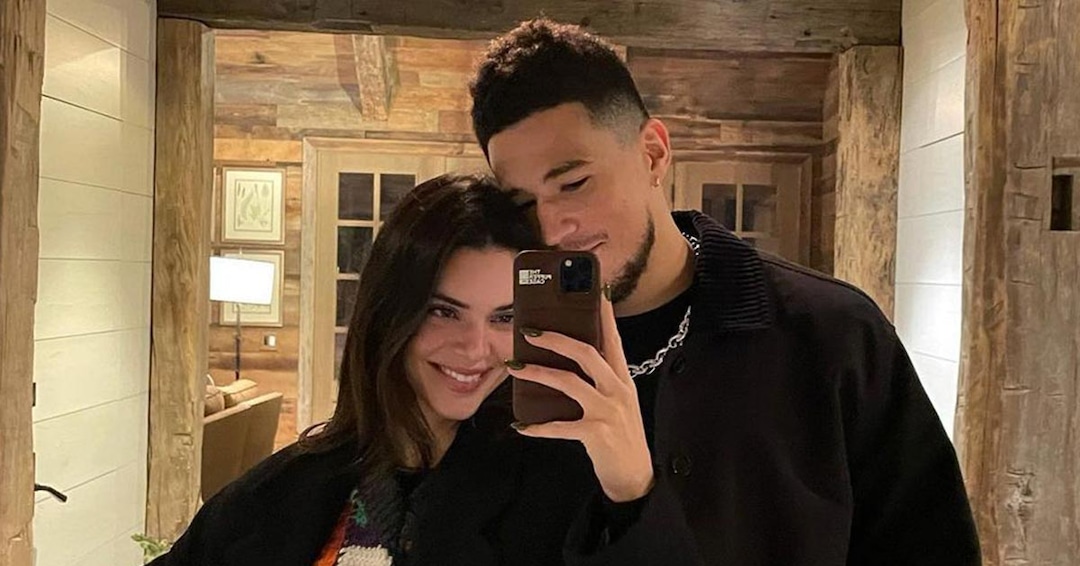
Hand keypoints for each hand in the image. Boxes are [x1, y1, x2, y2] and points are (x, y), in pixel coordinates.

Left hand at [508, 293, 654, 502]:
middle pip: (586, 353)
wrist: (636, 477)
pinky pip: (560, 426)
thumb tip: (568, 362)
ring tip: (516, 367)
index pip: (613, 339)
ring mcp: (607, 410)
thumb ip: (601, 381)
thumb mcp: (618, 402)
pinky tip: (522, 427)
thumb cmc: (622, 436)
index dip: (604, 314)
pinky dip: (538, 427)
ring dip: (538, 373)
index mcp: (623, 379)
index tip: (594, 291)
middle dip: (556, 339)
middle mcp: (617, 390)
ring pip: (569, 381)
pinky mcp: (596, 433)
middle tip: (530, 332)